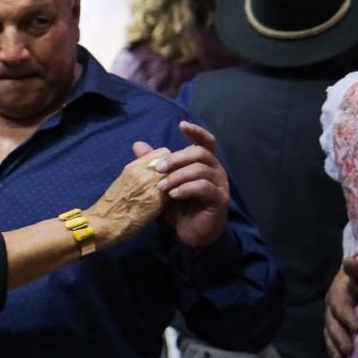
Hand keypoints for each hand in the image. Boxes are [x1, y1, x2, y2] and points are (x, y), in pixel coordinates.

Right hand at [86, 145, 170, 245]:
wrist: (105, 222)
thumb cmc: (114, 205)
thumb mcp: (124, 181)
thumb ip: (140, 171)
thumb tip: (155, 166)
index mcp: (133, 166)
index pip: (163, 152)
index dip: (170, 161)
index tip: (170, 171)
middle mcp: (142, 172)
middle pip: (172, 162)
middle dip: (177, 169)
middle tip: (178, 181)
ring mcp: (149, 185)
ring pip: (175, 174)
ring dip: (178, 181)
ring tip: (177, 192)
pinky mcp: (156, 200)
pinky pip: (174, 190)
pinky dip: (178, 193)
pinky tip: (176, 202)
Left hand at [154, 122, 229, 248]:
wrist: (188, 231)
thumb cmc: (178, 205)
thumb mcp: (162, 183)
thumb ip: (154, 164)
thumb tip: (137, 144)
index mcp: (204, 163)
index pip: (206, 142)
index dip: (196, 131)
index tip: (181, 125)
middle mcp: (216, 171)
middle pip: (200, 153)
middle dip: (177, 158)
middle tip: (158, 168)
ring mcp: (220, 185)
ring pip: (201, 170)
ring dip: (178, 176)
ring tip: (162, 187)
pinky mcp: (220, 200)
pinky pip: (204, 188)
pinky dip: (186, 189)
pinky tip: (172, 195)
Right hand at [326, 257, 357, 357]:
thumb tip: (350, 261)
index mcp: (340, 290)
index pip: (340, 303)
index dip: (346, 316)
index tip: (357, 328)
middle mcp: (333, 304)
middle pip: (331, 320)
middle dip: (338, 336)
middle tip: (349, 350)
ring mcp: (333, 316)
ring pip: (329, 331)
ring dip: (334, 346)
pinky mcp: (337, 326)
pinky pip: (331, 339)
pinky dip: (334, 350)